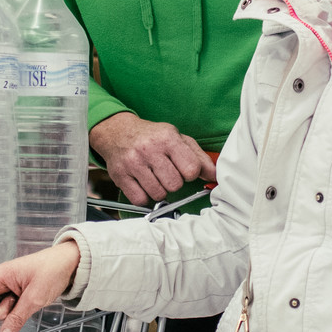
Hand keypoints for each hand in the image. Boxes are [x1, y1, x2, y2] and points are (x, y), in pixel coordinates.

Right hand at [0, 243, 81, 331]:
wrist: (69, 262)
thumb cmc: (52, 270)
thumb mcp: (35, 297)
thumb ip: (17, 317)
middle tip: (17, 304)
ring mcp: (5, 287)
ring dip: (10, 313)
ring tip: (27, 300)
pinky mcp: (14, 292)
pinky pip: (8, 308)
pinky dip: (16, 310)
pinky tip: (28, 302)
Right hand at [90, 111, 216, 205]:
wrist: (117, 132)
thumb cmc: (153, 137)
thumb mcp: (178, 139)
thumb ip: (199, 157)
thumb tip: (214, 176)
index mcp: (167, 138)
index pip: (191, 169)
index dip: (190, 174)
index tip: (184, 169)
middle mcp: (149, 149)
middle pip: (175, 185)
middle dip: (174, 183)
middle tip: (166, 173)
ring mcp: (132, 163)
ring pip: (158, 194)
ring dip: (159, 190)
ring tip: (154, 177)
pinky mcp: (119, 176)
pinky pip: (140, 200)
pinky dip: (144, 196)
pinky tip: (143, 183)